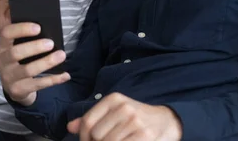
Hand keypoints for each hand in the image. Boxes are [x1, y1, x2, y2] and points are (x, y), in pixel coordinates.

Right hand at [0, 22, 69, 105]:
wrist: (13, 85)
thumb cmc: (21, 58)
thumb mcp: (18, 45)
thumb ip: (27, 37)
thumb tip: (48, 27)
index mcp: (2, 46)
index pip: (6, 34)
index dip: (22, 29)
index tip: (38, 28)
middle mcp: (2, 61)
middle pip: (15, 53)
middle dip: (35, 47)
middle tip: (51, 43)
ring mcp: (8, 77)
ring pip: (27, 70)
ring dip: (46, 62)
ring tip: (61, 55)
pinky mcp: (18, 90)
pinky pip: (38, 84)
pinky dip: (54, 79)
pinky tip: (65, 75)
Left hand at [67, 92, 181, 140]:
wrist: (167, 121)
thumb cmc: (137, 119)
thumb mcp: (115, 113)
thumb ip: (93, 119)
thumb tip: (71, 127)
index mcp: (114, 99)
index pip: (88, 122)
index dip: (84, 138)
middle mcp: (124, 107)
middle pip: (96, 135)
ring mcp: (135, 121)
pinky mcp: (144, 135)